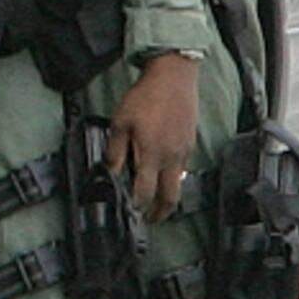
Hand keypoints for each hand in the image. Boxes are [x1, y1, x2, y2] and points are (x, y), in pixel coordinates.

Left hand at [105, 51, 197, 223]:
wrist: (173, 78)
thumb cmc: (145, 97)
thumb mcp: (120, 123)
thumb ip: (115, 150)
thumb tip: (109, 171)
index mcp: (152, 154)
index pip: (144, 191)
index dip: (136, 206)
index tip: (128, 213)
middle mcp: (171, 158)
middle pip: (169, 197)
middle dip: (159, 213)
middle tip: (149, 220)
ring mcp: (183, 152)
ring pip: (177, 184)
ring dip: (167, 197)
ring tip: (154, 202)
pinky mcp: (189, 144)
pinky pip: (182, 169)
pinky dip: (172, 179)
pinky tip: (161, 175)